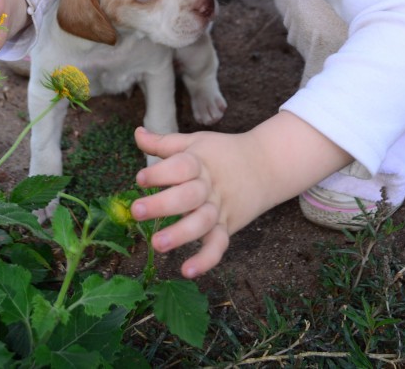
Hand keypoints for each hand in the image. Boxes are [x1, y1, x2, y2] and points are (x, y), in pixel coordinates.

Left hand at [131, 115, 350, 277]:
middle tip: (137, 211)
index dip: (160, 173)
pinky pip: (219, 245)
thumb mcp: (195, 142)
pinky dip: (206, 260)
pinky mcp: (228, 226)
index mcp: (199, 162)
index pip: (180, 167)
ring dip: (180, 234)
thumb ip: (164, 142)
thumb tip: (137, 133)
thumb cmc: (222, 153)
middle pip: (187, 196)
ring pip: (202, 223)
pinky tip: (186, 271)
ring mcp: (220, 208)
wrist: (267, 164)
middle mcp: (209, 186)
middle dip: (162, 205)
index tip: (140, 179)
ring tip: (156, 244)